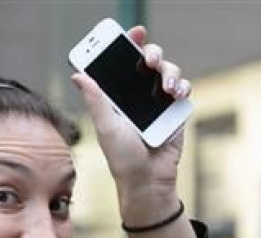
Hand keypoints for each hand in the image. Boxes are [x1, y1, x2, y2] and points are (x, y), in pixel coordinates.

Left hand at [70, 25, 190, 223]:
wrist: (149, 181)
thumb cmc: (123, 158)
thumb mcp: (106, 127)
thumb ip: (95, 100)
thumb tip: (77, 74)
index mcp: (118, 95)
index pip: (123, 62)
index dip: (128, 44)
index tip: (133, 32)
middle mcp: (139, 95)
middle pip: (149, 61)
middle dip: (152, 53)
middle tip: (148, 59)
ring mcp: (159, 103)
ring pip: (168, 72)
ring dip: (169, 73)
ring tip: (166, 89)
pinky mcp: (176, 113)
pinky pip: (183, 90)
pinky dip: (182, 87)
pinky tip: (176, 95)